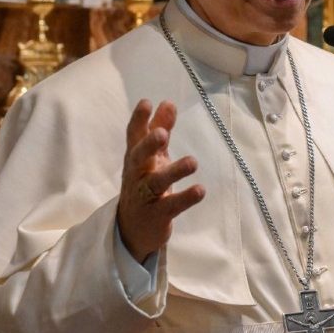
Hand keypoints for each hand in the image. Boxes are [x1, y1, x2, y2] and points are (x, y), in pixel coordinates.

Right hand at [117, 99, 205, 262]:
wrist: (132, 230)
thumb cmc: (145, 184)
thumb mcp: (152, 157)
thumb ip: (160, 130)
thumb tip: (168, 102)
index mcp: (136, 159)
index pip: (134, 137)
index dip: (138, 120)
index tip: (146, 102)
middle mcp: (137, 175)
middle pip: (138, 158)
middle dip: (148, 145)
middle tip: (161, 135)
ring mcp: (145, 196)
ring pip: (156, 183)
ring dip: (174, 172)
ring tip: (193, 162)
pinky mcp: (157, 215)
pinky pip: (171, 206)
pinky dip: (186, 198)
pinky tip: (200, 190)